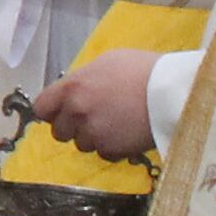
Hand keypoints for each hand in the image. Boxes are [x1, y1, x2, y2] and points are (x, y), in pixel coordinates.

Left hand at [37, 48, 160, 160]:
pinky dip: (113, 147)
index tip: (61, 112)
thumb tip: (75, 90)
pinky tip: (127, 133)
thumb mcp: (108, 62)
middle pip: (59, 131)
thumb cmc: (143, 69)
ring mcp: (93, 133)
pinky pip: (104, 153)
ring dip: (94, 138)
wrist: (174, 92)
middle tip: (94, 118)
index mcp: (72, 87)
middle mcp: (77, 112)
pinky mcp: (111, 150)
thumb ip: (84, 79)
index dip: (51, 111)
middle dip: (73, 127)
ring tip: (117, 124)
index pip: (42, 107)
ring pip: (82, 144)